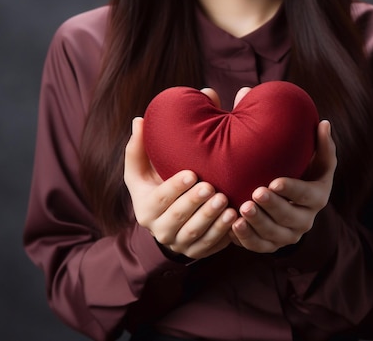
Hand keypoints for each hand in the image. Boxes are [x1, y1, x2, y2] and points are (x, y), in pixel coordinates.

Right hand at [123, 116, 236, 259]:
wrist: (168, 222)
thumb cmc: (157, 186)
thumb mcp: (144, 170)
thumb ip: (141, 147)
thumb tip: (139, 120)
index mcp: (145, 208)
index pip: (159, 199)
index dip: (175, 187)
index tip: (192, 173)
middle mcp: (159, 229)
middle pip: (178, 217)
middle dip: (195, 202)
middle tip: (212, 187)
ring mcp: (178, 243)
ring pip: (195, 233)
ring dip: (211, 218)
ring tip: (226, 202)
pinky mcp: (196, 252)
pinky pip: (210, 245)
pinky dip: (222, 233)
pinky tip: (234, 218)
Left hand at [230, 120, 336, 252]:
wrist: (288, 200)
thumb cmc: (300, 171)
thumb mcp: (313, 158)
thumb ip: (320, 143)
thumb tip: (325, 124)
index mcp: (317, 197)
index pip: (308, 195)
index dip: (292, 190)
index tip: (274, 182)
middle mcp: (306, 219)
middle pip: (290, 217)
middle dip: (272, 207)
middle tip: (255, 194)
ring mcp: (288, 235)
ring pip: (273, 234)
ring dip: (257, 224)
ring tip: (241, 209)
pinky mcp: (271, 245)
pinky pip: (258, 246)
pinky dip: (246, 238)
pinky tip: (232, 226)